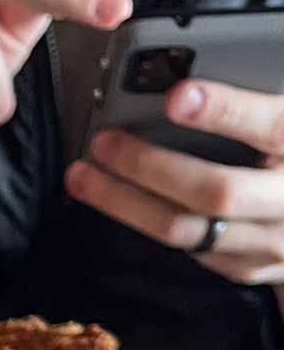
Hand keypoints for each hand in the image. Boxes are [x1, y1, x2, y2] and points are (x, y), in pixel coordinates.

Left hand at [66, 82, 283, 283]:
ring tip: (84, 176)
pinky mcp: (246, 268)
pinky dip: (144, 221)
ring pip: (185, 229)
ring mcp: (269, 243)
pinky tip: (116, 200)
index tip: (176, 96)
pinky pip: (186, 248)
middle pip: (215, 190)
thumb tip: (190, 81)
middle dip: (150, 166)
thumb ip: (252, 104)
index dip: (223, 111)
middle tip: (105, 142)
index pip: (270, 127)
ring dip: (125, 203)